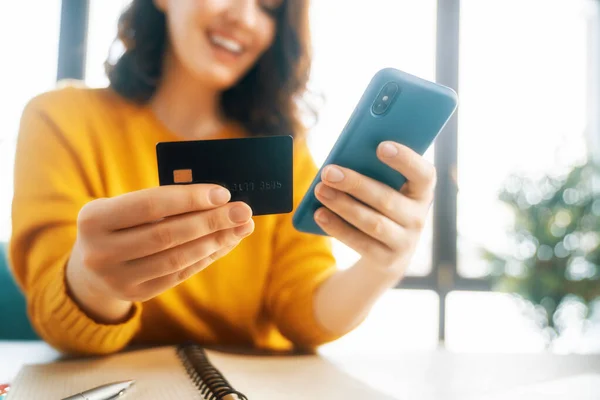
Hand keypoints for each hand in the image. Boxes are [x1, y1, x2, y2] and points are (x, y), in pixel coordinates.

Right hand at [66, 184, 253, 322]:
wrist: (89, 268)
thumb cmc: (118, 225)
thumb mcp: (124, 207)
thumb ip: (162, 201)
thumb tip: (217, 198)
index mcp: (94, 219)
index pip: (150, 205)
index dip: (190, 198)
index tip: (223, 193)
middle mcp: (100, 252)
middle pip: (168, 235)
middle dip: (211, 221)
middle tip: (243, 211)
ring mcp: (117, 279)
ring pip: (177, 259)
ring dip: (215, 241)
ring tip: (240, 228)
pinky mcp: (136, 294)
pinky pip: (179, 274)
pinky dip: (206, 257)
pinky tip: (225, 243)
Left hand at [313, 141, 435, 274]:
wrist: (387, 253)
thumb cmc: (381, 206)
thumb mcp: (385, 189)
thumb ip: (374, 173)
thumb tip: (343, 161)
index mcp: (422, 192)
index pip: (424, 174)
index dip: (406, 159)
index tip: (381, 146)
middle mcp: (418, 218)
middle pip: (387, 200)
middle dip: (355, 184)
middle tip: (328, 172)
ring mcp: (405, 242)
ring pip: (372, 223)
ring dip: (343, 205)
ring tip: (320, 190)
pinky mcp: (386, 260)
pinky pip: (360, 243)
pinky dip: (338, 227)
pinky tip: (319, 214)